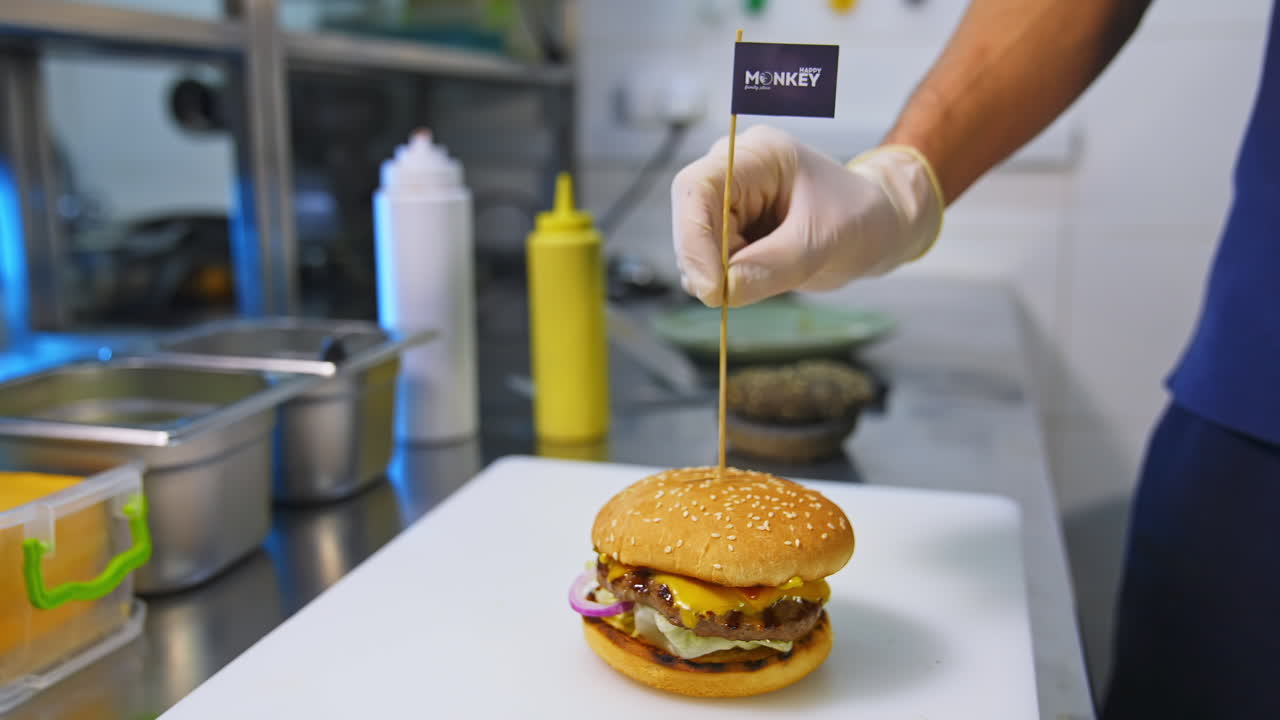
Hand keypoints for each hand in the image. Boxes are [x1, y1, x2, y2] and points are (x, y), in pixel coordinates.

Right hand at [670, 125, 943, 306]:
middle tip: (741, 292)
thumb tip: (720, 292)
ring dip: (724, 273)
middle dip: (710, 263)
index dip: (694, 239)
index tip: (709, 289)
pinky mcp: (730, 228)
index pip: (698, 188)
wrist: (878, 225)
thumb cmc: (859, 218)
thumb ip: (771, 266)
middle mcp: (733, 170)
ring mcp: (728, 199)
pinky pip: (711, 262)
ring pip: (697, 247)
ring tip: (778, 269)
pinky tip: (768, 272)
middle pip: (690, 220)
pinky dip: (731, 279)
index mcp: (757, 155)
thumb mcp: (822, 243)